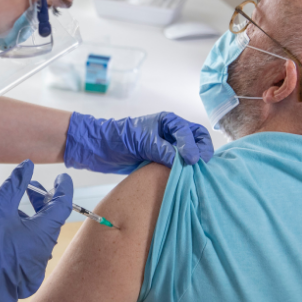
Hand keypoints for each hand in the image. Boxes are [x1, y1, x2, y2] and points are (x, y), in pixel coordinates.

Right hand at [0, 160, 72, 301]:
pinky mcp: (29, 279)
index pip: (63, 205)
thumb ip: (15, 185)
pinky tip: (11, 235)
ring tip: (17, 210)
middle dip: (44, 202)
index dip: (64, 189)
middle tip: (35, 189)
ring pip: (42, 238)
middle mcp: (45, 252)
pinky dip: (26, 241)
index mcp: (42, 233)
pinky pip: (33, 255)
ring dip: (34, 221)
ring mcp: (38, 268)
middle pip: (52, 221)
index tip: (62, 179)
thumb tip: (27, 167)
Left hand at [63, 111, 212, 173]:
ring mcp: (167, 146)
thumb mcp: (142, 141)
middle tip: (201, 165)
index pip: (190, 132)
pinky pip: (178, 165)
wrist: (99, 148)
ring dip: (194, 162)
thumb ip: (163, 150)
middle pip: (197, 139)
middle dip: (202, 150)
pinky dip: (184, 171)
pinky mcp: (161, 160)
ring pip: (189, 153)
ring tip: (196, 174)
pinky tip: (185, 180)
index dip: (193, 146)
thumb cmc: (118, 138)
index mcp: (168, 121)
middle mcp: (170, 132)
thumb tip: (182, 162)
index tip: (192, 161)